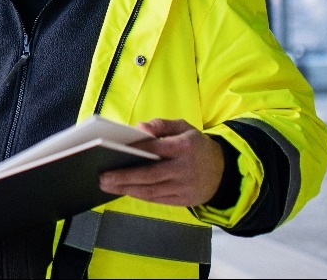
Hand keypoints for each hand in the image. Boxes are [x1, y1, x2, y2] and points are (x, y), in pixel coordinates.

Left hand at [98, 118, 223, 206]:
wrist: (223, 171)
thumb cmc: (196, 146)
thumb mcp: (184, 127)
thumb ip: (161, 125)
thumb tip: (139, 127)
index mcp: (185, 147)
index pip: (155, 148)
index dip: (134, 150)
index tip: (113, 151)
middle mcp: (185, 168)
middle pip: (150, 175)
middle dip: (124, 177)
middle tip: (103, 177)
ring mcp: (185, 187)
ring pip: (152, 191)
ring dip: (127, 189)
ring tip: (107, 185)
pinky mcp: (185, 200)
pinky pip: (158, 199)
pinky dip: (140, 195)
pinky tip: (125, 191)